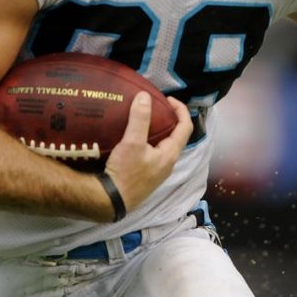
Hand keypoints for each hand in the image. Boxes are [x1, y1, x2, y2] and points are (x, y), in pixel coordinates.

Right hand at [102, 93, 192, 215]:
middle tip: (155, 108)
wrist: (111, 201)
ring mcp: (157, 172)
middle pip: (175, 137)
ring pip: (163, 146)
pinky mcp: (146, 176)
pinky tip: (134, 139)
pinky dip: (148, 142)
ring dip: (157, 131)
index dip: (180, 110)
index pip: (185, 127)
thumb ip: (140, 119)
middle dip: (168, 120)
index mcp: (170, 154)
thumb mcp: (132, 142)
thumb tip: (145, 96)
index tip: (167, 99)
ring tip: (144, 120)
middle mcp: (167, 164)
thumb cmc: (125, 172)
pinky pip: (152, 154)